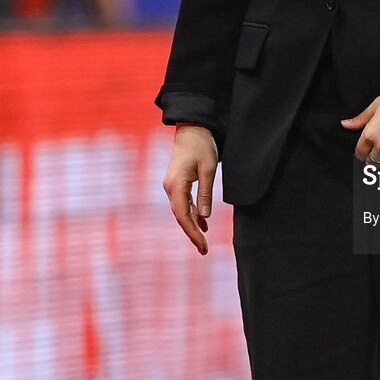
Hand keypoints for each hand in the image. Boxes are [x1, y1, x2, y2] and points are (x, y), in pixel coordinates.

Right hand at [162, 124, 217, 254]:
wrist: (192, 129)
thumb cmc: (202, 146)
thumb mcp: (208, 169)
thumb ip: (205, 193)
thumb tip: (204, 217)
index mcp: (176, 185)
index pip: (183, 215)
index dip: (192, 233)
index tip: (203, 246)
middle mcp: (170, 188)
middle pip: (181, 216)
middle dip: (192, 234)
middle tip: (204, 250)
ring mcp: (172, 186)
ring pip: (182, 211)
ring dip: (193, 225)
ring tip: (204, 242)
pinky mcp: (177, 183)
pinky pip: (184, 203)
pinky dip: (193, 214)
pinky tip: (202, 223)